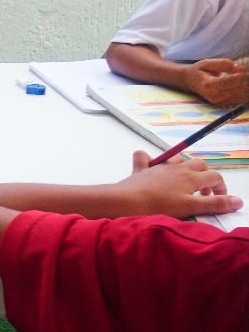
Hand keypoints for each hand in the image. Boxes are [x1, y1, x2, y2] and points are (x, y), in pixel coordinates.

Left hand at [111, 150, 241, 217]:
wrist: (128, 200)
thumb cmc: (161, 206)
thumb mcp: (191, 207)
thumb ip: (215, 204)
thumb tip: (239, 201)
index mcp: (190, 177)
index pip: (215, 177)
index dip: (221, 188)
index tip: (219, 200)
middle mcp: (176, 168)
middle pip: (198, 165)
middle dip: (206, 176)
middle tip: (203, 193)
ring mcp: (158, 166)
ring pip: (177, 159)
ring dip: (184, 168)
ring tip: (183, 183)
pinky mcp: (141, 169)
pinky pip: (144, 157)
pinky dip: (149, 159)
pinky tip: (150, 166)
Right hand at [181, 58, 248, 106]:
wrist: (190, 82)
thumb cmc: (199, 71)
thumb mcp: (207, 63)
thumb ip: (223, 64)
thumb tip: (239, 68)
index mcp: (207, 85)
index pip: (227, 82)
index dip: (239, 77)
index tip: (247, 72)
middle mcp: (213, 96)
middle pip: (236, 89)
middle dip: (245, 81)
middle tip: (247, 73)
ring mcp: (219, 102)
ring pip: (241, 95)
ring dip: (246, 86)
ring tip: (246, 77)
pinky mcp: (224, 104)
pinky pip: (240, 99)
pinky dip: (245, 91)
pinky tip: (244, 83)